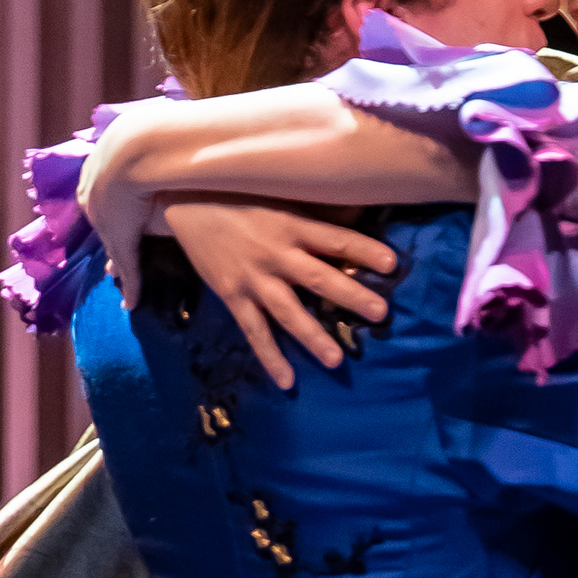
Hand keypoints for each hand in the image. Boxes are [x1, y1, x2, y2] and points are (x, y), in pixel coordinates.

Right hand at [157, 194, 395, 389]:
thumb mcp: (278, 197)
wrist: (185, 203)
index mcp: (292, 224)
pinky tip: (287, 381)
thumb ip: (312, 213)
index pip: (335, 237)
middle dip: (352, 296)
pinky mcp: (232, 294)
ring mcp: (253, 277)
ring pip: (288, 311)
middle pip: (320, 277)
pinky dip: (270, 356)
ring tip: (336, 360)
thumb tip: (356, 215)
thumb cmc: (241, 197)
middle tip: (381, 313)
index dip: (363, 250)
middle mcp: (276, 252)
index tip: (392, 263)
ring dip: (313, 336)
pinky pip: (254, 330)